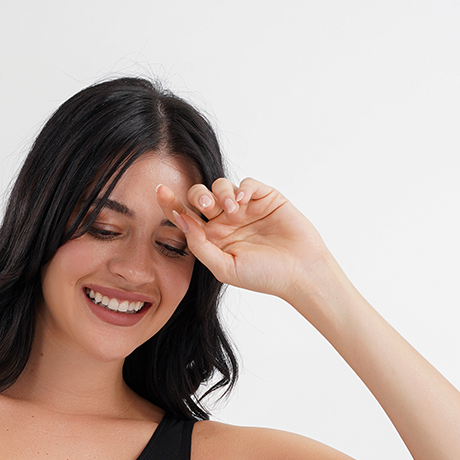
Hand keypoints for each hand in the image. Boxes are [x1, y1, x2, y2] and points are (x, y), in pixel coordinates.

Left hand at [156, 177, 329, 300]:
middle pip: (200, 197)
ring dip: (221, 192)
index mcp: (212, 239)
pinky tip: (242, 202)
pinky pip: (246, 183)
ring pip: (221, 186)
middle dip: (198, 195)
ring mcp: (245, 208)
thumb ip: (200, 245)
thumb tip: (181, 221)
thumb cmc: (263, 276)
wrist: (299, 272)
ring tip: (232, 208)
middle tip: (206, 205)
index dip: (172, 204)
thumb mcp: (224, 267)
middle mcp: (225, 222)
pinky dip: (241, 188)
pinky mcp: (264, 198)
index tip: (159, 191)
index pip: (187, 217)